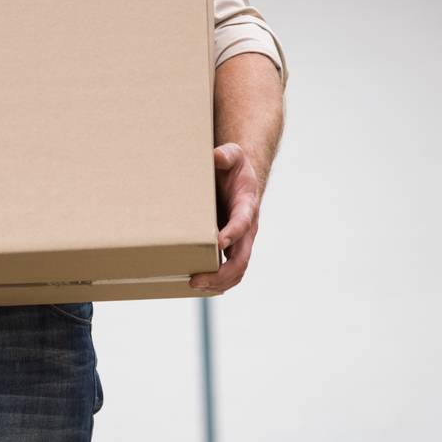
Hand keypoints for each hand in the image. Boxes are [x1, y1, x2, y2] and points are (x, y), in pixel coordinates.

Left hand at [190, 143, 261, 294]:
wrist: (242, 182)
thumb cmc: (234, 169)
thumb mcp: (233, 155)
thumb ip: (227, 154)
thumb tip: (215, 156)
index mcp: (247, 207)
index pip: (243, 223)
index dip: (233, 234)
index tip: (218, 242)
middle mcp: (247, 230)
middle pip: (241, 260)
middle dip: (220, 273)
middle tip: (195, 279)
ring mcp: (240, 243)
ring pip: (236, 272)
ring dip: (217, 283)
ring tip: (193, 285)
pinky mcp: (232, 250)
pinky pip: (228, 273)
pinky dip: (215, 283)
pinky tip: (198, 286)